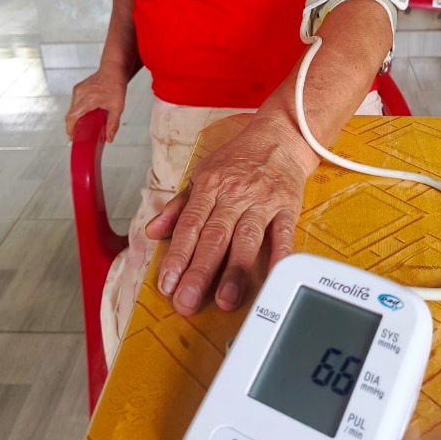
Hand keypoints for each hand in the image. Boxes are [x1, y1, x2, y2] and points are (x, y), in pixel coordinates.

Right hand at [65, 63, 127, 142]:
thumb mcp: (117, 107)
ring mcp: (77, 90)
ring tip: (86, 123)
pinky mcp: (77, 88)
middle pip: (71, 114)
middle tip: (81, 134)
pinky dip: (78, 110)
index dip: (70, 128)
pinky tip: (87, 113)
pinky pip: (75, 103)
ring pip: (72, 109)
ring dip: (77, 117)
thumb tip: (109, 138)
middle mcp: (80, 94)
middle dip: (74, 125)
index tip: (72, 137)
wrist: (113, 70)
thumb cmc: (116, 86)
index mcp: (88, 99)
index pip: (72, 116)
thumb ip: (113, 124)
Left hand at [145, 117, 317, 315]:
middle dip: (199, 272)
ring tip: (225, 300)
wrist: (280, 137)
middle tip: (188, 301)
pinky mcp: (288, 205)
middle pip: (214, 237)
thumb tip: (152, 231)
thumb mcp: (202, 174)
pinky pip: (284, 233)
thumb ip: (178, 207)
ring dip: (235, 271)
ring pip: (246, 239)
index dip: (177, 257)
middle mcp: (235, 194)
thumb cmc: (239, 159)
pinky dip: (280, 254)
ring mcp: (262, 201)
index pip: (189, 226)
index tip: (168, 284)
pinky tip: (272, 276)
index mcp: (210, 186)